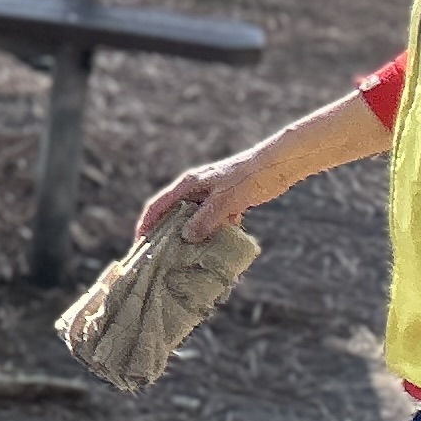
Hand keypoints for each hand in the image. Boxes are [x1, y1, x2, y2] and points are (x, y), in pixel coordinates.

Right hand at [138, 149, 278, 243]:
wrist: (280, 164)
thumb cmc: (250, 176)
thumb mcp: (227, 199)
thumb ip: (207, 217)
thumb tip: (187, 237)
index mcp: (189, 184)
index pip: (158, 205)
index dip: (146, 223)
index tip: (140, 243)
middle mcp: (197, 189)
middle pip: (174, 213)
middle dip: (167, 233)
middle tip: (163, 255)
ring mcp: (213, 195)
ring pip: (196, 219)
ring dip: (193, 235)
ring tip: (190, 256)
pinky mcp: (229, 201)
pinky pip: (215, 221)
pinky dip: (215, 233)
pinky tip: (220, 246)